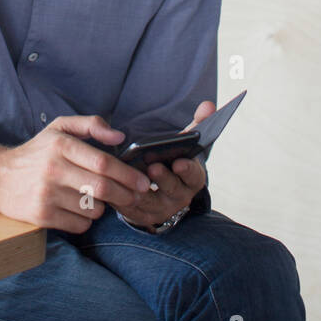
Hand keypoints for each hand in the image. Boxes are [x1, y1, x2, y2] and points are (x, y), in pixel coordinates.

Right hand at [0, 114, 153, 233]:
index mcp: (61, 144)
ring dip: (103, 207)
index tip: (143, 181)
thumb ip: (91, 125)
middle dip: (125, 194)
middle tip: (136, 196)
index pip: (103, 163)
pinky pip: (79, 225)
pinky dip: (87, 220)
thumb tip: (119, 137)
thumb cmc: (36, 152)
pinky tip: (80, 209)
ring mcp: (47, 194)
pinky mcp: (42, 216)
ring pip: (93, 208)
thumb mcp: (59, 127)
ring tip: (98, 198)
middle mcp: (53, 169)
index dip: (128, 174)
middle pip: (102, 188)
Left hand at [118, 100, 214, 231]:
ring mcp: (161, 209)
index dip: (187, 169)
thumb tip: (208, 104)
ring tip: (129, 177)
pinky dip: (122, 201)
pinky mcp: (142, 217)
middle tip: (153, 167)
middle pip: (172, 189)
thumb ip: (197, 125)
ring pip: (150, 202)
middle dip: (164, 178)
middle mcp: (180, 197)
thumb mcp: (186, 145)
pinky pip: (131, 211)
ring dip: (140, 191)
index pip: (193, 175)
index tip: (179, 161)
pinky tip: (113, 188)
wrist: (164, 190)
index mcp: (192, 179)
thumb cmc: (174, 160)